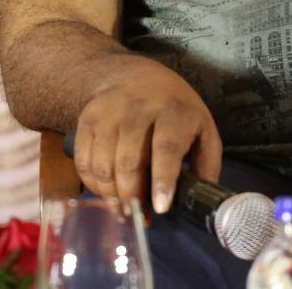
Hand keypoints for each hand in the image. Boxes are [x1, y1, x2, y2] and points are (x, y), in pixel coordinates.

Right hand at [73, 55, 221, 214]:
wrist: (131, 74)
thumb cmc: (173, 109)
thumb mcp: (202, 126)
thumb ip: (206, 161)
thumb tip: (200, 196)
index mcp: (174, 111)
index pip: (166, 146)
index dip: (163, 179)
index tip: (161, 207)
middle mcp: (138, 108)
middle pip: (129, 161)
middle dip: (134, 196)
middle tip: (142, 217)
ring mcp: (109, 112)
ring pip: (104, 164)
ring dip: (113, 195)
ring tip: (125, 208)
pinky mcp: (87, 119)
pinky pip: (84, 160)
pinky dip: (93, 184)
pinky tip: (106, 192)